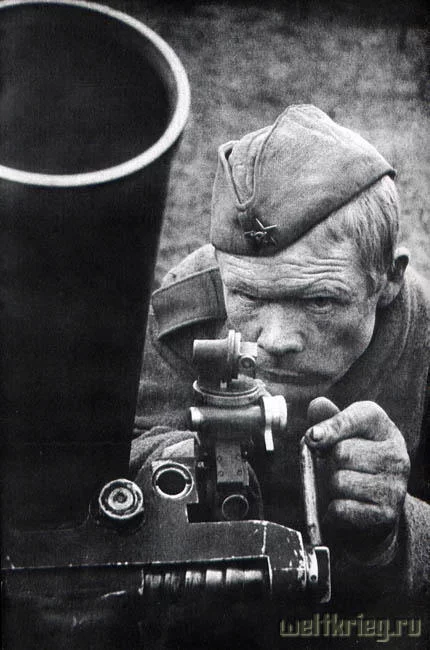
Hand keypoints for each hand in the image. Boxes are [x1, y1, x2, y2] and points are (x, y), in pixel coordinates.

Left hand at [304, 397, 409, 551]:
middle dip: (327, 464)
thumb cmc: (352, 463)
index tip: (312, 437)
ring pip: (339, 482)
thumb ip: (328, 420)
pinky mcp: (386, 514)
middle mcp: (396, 454)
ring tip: (342, 488)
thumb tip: (317, 405)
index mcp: (382, 427)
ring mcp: (395, 485)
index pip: (355, 418)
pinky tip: (344, 506)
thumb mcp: (342, 437)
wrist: (376, 507)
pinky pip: (341, 508)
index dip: (330, 428)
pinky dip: (333, 510)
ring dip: (330, 488)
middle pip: (341, 453)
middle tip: (335, 470)